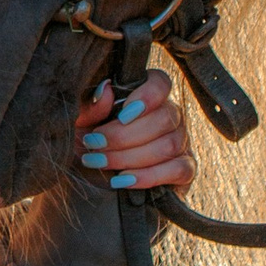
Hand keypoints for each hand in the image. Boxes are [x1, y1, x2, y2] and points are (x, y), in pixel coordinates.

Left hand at [74, 74, 194, 195]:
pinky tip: (123, 180)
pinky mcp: (185, 169)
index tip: (122, 115)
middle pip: (164, 118)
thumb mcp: (81, 124)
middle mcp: (170, 115)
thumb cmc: (89, 144)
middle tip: (95, 144)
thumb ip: (91, 107)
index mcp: (147, 96)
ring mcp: (181, 142)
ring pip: (169, 145)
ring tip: (100, 162)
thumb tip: (106, 90)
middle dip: (125, 136)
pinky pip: (179, 169)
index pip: (161, 83)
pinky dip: (149, 176)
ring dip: (130, 157)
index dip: (147, 96)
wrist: (92, 182)